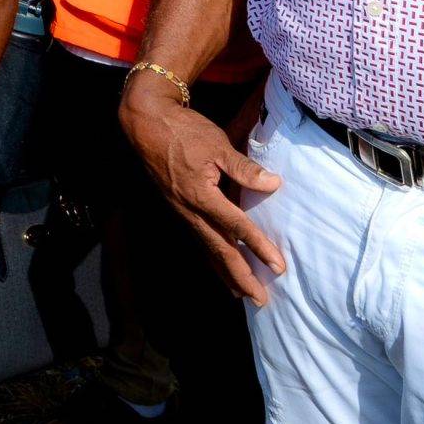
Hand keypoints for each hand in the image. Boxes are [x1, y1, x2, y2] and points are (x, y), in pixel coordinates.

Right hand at [120, 82, 284, 303]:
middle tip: (260, 300)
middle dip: (240, 276)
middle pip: (218, 249)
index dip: (259, 246)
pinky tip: (218, 264)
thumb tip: (273, 184)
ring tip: (241, 293)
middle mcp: (189, 209)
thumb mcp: (216, 144)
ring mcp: (181, 210)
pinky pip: (197, 238)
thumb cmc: (183, 131)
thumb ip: (244, 168)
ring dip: (225, 272)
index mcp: (201, 195)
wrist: (145, 123)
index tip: (278, 266)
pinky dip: (211, 257)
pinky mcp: (177, 206)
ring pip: (206, 248)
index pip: (236, 226)